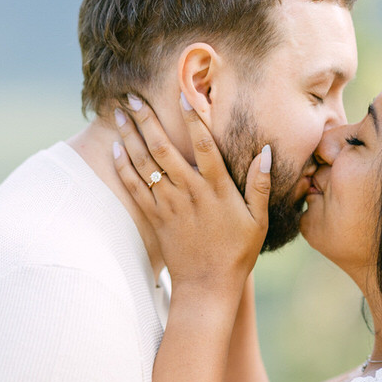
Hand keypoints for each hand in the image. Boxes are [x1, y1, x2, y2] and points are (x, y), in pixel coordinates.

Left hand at [111, 93, 269, 293]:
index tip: (182, 94)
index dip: (193, 118)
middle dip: (147, 119)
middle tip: (133, 96)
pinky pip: (135, 187)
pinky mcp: (155, 218)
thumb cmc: (236, 253)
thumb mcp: (258, 220)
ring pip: (145, 164)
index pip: (203, 145)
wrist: (207, 287)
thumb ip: (259, 185)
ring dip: (130, 136)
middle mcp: (190, 192)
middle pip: (164, 148)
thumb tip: (265, 151)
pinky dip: (124, 167)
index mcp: (217, 189)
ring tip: (119, 113)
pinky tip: (116, 148)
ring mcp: (169, 205)